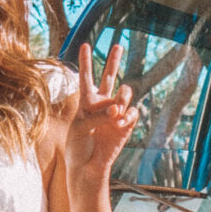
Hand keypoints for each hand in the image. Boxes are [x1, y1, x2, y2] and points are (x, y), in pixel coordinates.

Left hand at [65, 42, 139, 189]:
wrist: (88, 167)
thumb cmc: (78, 146)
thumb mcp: (80, 126)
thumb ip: (97, 114)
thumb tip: (118, 110)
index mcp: (86, 102)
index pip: (86, 78)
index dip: (86, 61)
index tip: (86, 44)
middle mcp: (102, 104)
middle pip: (109, 77)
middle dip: (115, 61)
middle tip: (119, 45)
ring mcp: (116, 113)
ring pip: (124, 93)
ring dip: (122, 97)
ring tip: (116, 110)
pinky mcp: (126, 124)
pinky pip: (132, 112)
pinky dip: (126, 116)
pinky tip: (119, 123)